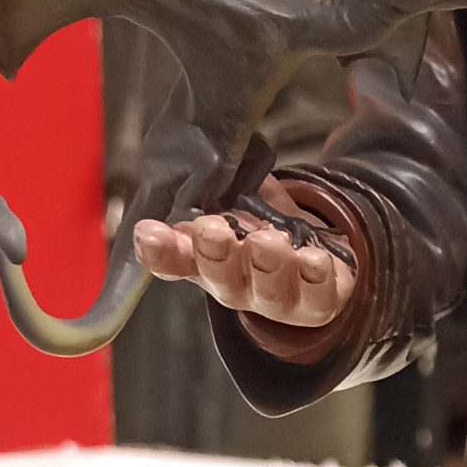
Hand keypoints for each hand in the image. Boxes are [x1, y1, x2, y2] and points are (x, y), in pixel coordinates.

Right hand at [134, 173, 354, 330]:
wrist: (315, 256)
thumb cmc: (261, 230)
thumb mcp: (232, 203)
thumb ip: (212, 190)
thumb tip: (193, 163)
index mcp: (206, 262)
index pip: (174, 261)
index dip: (159, 251)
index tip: (148, 231)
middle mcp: (237, 287)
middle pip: (220, 278)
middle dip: (215, 254)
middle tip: (211, 228)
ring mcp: (277, 300)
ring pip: (268, 290)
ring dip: (265, 264)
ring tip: (267, 240)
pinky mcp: (317, 303)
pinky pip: (318, 295)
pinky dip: (315, 275)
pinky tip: (314, 257)